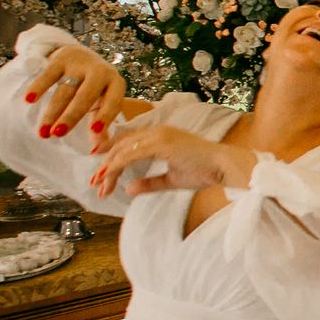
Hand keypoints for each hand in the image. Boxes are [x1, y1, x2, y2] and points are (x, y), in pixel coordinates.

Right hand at [26, 43, 126, 142]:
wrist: (82, 54)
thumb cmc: (95, 87)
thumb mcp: (102, 102)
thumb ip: (100, 124)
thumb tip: (99, 151)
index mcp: (116, 84)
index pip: (113, 102)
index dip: (104, 116)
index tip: (93, 131)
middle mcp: (101, 72)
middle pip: (85, 96)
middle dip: (71, 116)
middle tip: (58, 134)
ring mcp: (80, 64)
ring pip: (65, 90)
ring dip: (52, 112)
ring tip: (43, 131)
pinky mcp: (61, 59)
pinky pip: (48, 74)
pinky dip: (39, 87)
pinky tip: (29, 100)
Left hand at [90, 124, 253, 198]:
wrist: (224, 166)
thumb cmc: (205, 171)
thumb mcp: (171, 180)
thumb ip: (150, 183)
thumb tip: (128, 188)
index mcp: (160, 136)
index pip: (128, 143)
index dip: (111, 156)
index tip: (100, 173)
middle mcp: (157, 131)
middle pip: (121, 146)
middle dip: (106, 166)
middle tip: (95, 184)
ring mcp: (159, 135)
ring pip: (123, 149)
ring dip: (108, 168)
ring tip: (99, 184)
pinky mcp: (161, 143)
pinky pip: (131, 153)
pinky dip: (117, 165)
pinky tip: (109, 177)